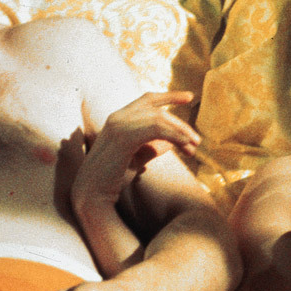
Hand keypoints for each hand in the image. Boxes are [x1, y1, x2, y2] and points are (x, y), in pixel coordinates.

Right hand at [73, 90, 200, 205]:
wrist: (93, 194)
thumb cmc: (112, 179)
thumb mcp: (137, 159)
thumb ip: (153, 147)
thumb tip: (173, 142)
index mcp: (118, 118)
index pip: (147, 100)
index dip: (169, 96)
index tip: (189, 97)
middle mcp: (117, 117)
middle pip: (156, 108)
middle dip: (180, 123)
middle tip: (197, 139)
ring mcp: (118, 125)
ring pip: (159, 119)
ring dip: (180, 132)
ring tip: (194, 146)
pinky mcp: (123, 137)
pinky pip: (156, 129)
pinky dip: (174, 136)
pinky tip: (185, 146)